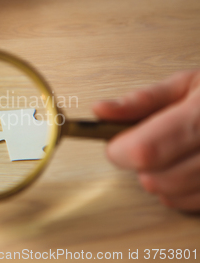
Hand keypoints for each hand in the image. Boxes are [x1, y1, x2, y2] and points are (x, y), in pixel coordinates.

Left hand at [93, 70, 199, 211]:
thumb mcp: (185, 84)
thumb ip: (139, 101)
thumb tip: (100, 111)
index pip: (145, 151)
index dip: (121, 150)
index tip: (115, 144)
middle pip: (156, 179)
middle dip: (139, 166)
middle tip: (145, 147)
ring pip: (173, 196)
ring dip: (158, 181)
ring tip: (170, 156)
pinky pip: (195, 206)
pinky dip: (181, 194)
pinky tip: (186, 171)